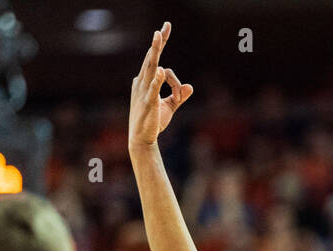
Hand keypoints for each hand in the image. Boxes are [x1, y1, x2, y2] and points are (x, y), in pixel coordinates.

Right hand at [128, 22, 193, 151]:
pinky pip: (152, 89)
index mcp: (145, 81)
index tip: (164, 29)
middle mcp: (142, 83)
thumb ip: (179, 96)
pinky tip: (160, 71)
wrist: (142, 140)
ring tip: (158, 37)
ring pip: (150, 68)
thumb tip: (190, 87)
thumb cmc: (153, 122)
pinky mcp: (148, 103)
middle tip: (162, 28)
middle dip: (157, 43)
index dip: (160, 46)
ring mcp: (143, 92)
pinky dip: (156, 80)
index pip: (156, 61)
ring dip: (155, 52)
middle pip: (151, 58)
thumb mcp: (169, 107)